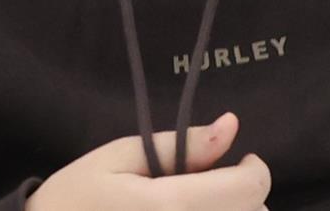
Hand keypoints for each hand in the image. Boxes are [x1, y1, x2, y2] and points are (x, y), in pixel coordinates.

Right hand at [29, 112, 268, 210]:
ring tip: (195, 206)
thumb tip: (232, 126)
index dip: (253, 168)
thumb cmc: (76, 198)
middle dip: (241, 194)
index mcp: (171, 207)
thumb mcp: (118, 158)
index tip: (237, 158)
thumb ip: (180, 145)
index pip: (250, 189)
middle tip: (207, 183)